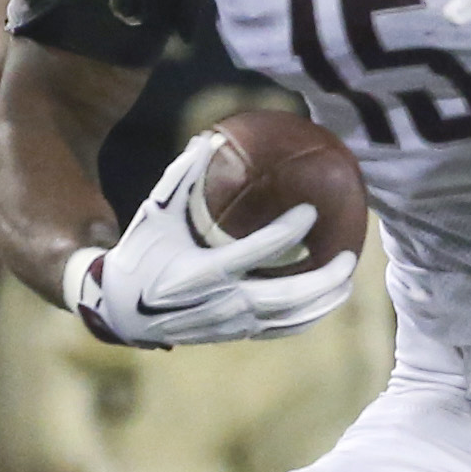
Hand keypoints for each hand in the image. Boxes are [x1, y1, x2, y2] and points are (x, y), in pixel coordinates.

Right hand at [70, 133, 355, 347]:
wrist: (121, 308)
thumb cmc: (142, 252)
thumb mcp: (155, 213)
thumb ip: (182, 177)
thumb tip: (210, 137)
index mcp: (201, 271)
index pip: (256, 251)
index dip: (287, 231)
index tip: (310, 210)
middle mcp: (220, 302)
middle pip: (285, 295)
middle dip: (322, 278)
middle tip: (349, 256)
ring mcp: (230, 323)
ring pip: (288, 318)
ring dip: (323, 301)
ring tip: (346, 278)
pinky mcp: (234, 334)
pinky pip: (279, 330)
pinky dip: (306, 318)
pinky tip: (325, 301)